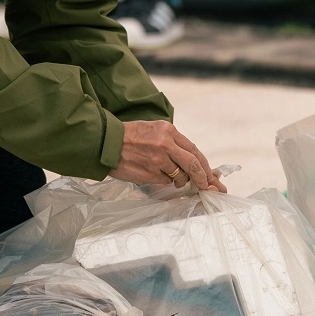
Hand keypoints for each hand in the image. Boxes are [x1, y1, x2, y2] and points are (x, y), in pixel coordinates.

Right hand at [111, 120, 225, 191]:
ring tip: (170, 176)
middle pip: (192, 164)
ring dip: (179, 180)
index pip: (194, 150)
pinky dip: (164, 181)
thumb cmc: (128, 135)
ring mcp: (158, 160)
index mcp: (168, 131)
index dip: (204, 165)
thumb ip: (172, 142)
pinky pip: (165, 181)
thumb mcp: (153, 129)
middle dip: (202, 178)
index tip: (209, 175)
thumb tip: (191, 161)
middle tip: (205, 186)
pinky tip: (153, 174)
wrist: (105, 143)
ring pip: (179, 176)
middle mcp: (165, 144)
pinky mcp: (150, 174)